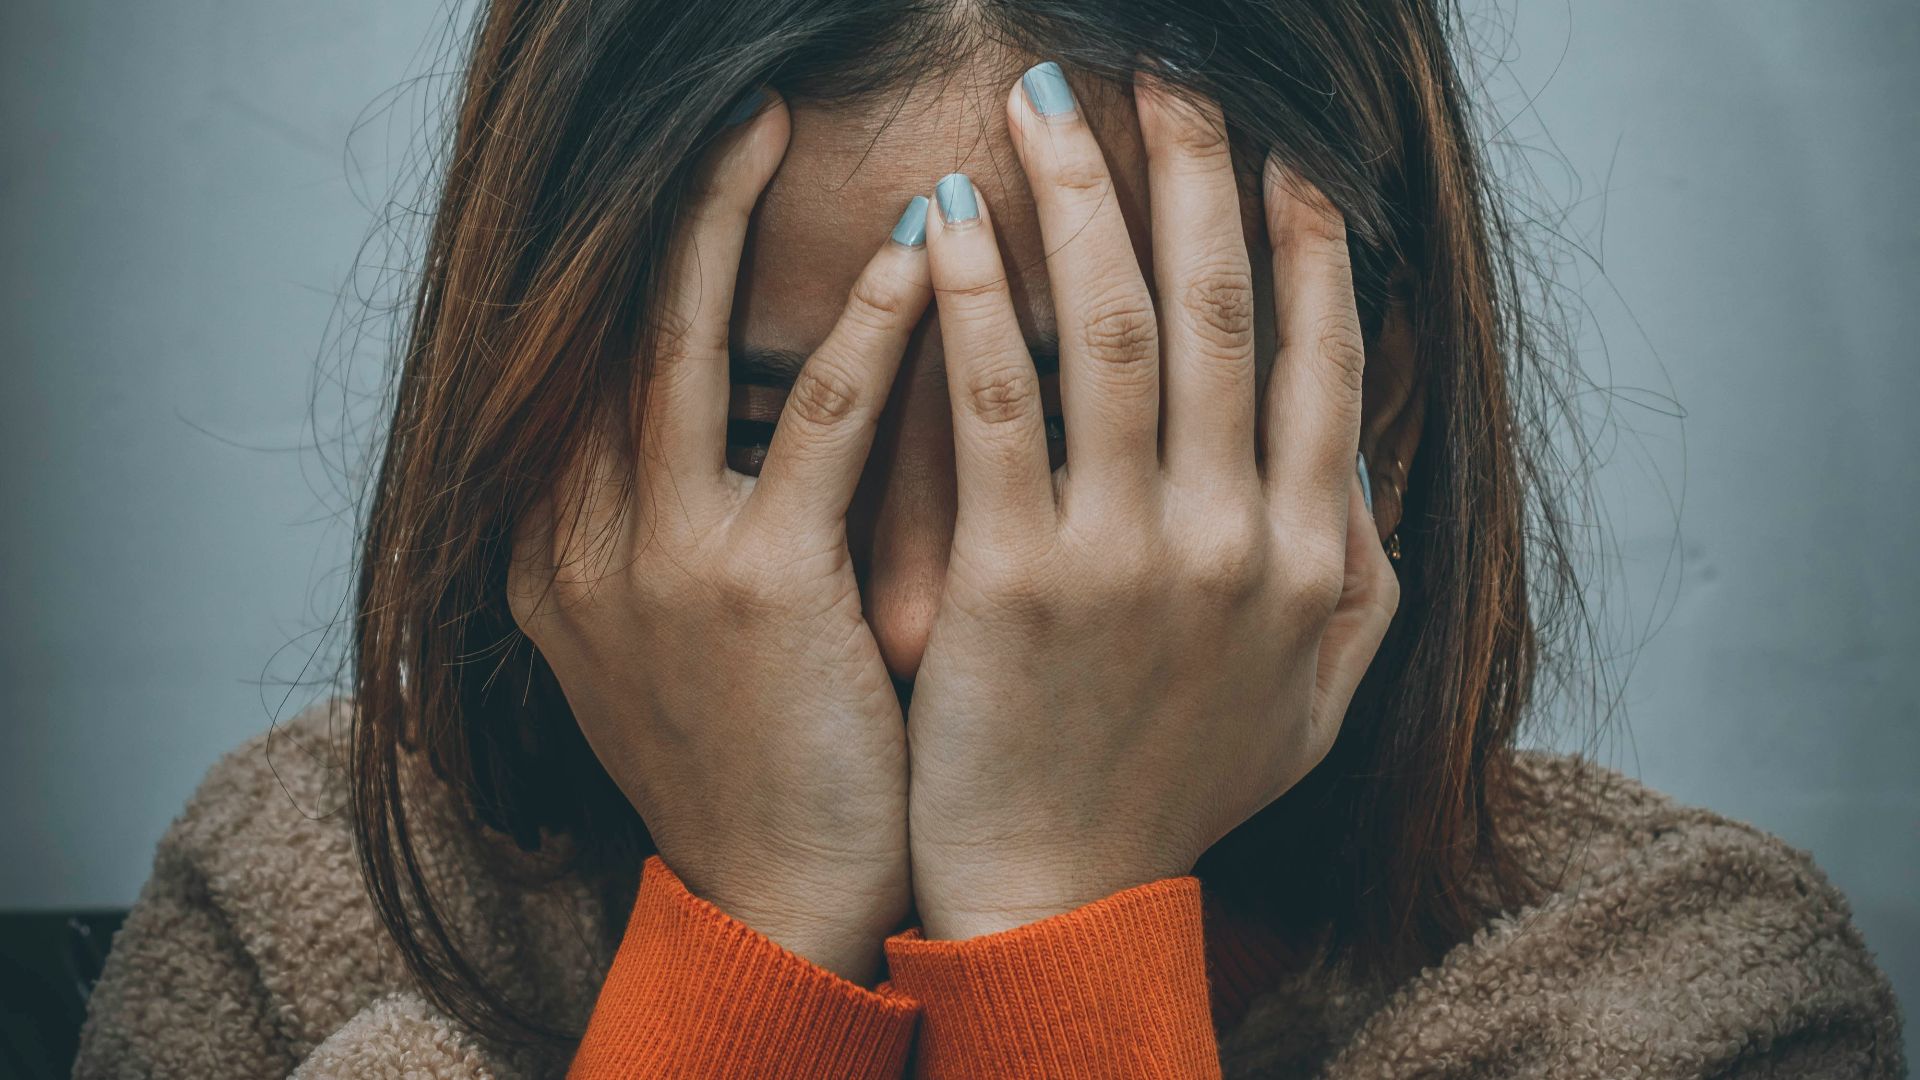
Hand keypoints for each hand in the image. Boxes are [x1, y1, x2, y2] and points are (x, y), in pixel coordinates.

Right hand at [505, 91, 931, 983]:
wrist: (775, 898)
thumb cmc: (750, 757)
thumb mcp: (667, 632)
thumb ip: (665, 520)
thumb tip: (733, 409)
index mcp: (550, 547)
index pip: (578, 361)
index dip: (632, 255)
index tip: (694, 173)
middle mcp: (574, 539)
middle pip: (607, 324)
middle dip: (668, 204)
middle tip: (735, 108)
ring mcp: (652, 561)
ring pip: (680, 343)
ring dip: (728, 220)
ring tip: (780, 122)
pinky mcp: (753, 589)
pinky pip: (815, 423)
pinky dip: (866, 330)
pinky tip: (918, 256)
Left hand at [904, 65, 1399, 938]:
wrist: (1061, 896)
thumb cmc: (1177, 791)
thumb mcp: (1314, 699)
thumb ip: (1360, 576)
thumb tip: (1364, 459)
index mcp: (1311, 556)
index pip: (1321, 357)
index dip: (1306, 239)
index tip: (1284, 150)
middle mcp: (1236, 539)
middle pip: (1220, 310)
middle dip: (1195, 171)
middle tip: (1167, 70)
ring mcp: (1128, 556)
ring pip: (1112, 329)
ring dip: (1084, 197)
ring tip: (1048, 102)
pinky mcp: (1016, 578)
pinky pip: (996, 404)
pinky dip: (973, 299)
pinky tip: (947, 217)